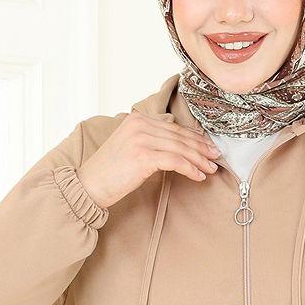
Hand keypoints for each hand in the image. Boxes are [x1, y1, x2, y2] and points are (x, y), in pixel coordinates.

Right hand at [75, 109, 221, 209]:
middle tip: (215, 158)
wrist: (89, 185)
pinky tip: (198, 176)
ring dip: (199, 160)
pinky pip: (175, 161)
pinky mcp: (143, 156)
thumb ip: (150, 141)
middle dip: (201, 148)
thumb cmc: (110, 172)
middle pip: (179, 136)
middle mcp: (140, 125)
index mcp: (137, 119)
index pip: (173, 128)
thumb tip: (178, 146)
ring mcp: (141, 139)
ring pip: (180, 148)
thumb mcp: (130, 147)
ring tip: (210, 169)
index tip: (208, 147)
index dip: (194, 138)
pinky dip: (190, 169)